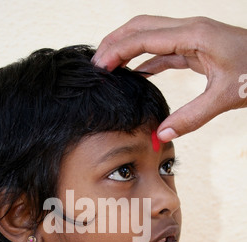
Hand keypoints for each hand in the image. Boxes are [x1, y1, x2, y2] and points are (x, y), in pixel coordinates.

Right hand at [93, 16, 246, 141]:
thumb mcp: (225, 97)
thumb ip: (191, 118)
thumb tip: (160, 135)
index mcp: (194, 34)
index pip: (144, 37)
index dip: (118, 50)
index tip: (98, 66)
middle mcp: (190, 29)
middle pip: (141, 26)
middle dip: (114, 41)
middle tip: (95, 63)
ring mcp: (192, 37)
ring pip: (150, 35)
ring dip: (127, 48)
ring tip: (108, 67)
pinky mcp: (195, 48)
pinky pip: (163, 50)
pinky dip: (145, 59)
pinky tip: (135, 73)